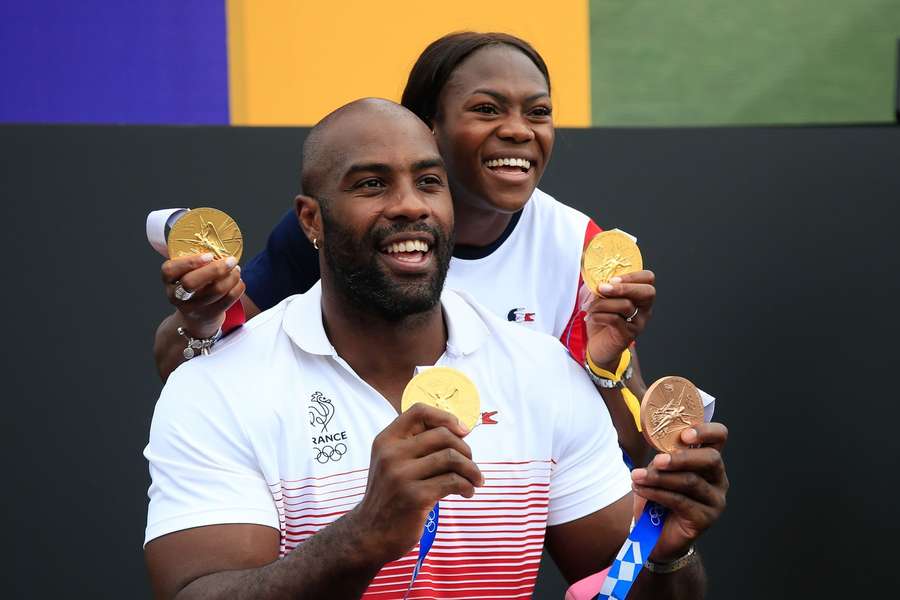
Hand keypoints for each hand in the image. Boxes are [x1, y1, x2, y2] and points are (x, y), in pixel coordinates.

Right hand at [161, 253, 244, 337]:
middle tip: (231, 260)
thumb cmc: (193, 288)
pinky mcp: (210, 314)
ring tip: (236, 269)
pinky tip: (238, 281)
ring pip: (215, 291)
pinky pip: (228, 300)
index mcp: (169, 280)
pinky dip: (238, 288)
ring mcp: (193, 308)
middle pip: (192, 283)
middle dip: (215, 269)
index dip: (189, 262)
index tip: (209, 255)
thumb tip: (218, 243)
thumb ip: (195, 261)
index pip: (170, 270)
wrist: (196, 319)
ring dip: (231, 277)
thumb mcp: (186, 274)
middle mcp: (177, 295)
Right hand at [350, 403, 483, 563]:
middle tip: (470, 464)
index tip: (462, 430)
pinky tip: (467, 492)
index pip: (418, 411)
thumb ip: (415, 445)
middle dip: (465, 448)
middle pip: (442, 435)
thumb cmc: (390, 495)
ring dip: (471, 469)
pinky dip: (467, 486)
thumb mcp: (391, 462)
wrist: (370, 533)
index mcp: (386, 440)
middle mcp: (391, 454)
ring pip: (451, 457)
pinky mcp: (415, 497)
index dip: (445, 416)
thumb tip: (460, 430)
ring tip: (474, 480)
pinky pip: (453, 481)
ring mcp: (402, 476)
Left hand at [583, 270, 655, 369]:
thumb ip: (602, 286)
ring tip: (589, 307)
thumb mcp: (601, 298)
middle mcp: (644, 309)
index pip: (648, 278)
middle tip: (602, 288)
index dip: (632, 275)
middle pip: (647, 291)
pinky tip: (590, 318)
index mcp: (639, 296)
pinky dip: (598, 315)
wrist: (598, 346)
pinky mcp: (628, 335)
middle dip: (623, 287)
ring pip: (626, 305)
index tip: (612, 278)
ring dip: (602, 303)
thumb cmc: (601, 320)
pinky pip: (614, 319)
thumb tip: (596, 276)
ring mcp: (638, 323)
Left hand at [630, 423, 728, 560]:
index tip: (684, 435)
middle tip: (657, 460)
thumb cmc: (658, 495)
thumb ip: (664, 458)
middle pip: (710, 459)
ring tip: (637, 477)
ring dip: (660, 478)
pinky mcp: (706, 518)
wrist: (654, 532)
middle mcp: (718, 478)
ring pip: (691, 481)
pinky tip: (641, 489)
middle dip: (681, 458)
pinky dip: (657, 493)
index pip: (719, 437)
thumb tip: (660, 455)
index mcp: (708, 459)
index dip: (705, 431)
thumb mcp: (659, 471)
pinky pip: (681, 501)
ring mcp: (715, 500)